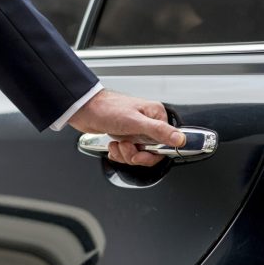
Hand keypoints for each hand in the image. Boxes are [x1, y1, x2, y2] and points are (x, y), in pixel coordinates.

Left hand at [68, 89, 185, 166]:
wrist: (83, 110)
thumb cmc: (107, 110)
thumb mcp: (135, 122)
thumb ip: (159, 132)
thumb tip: (180, 139)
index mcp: (156, 116)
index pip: (166, 144)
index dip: (152, 154)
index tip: (141, 153)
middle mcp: (148, 123)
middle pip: (152, 152)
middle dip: (135, 154)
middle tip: (126, 147)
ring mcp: (136, 130)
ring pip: (139, 154)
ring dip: (125, 154)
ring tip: (117, 144)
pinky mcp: (126, 136)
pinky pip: (128, 153)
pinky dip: (119, 153)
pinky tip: (113, 145)